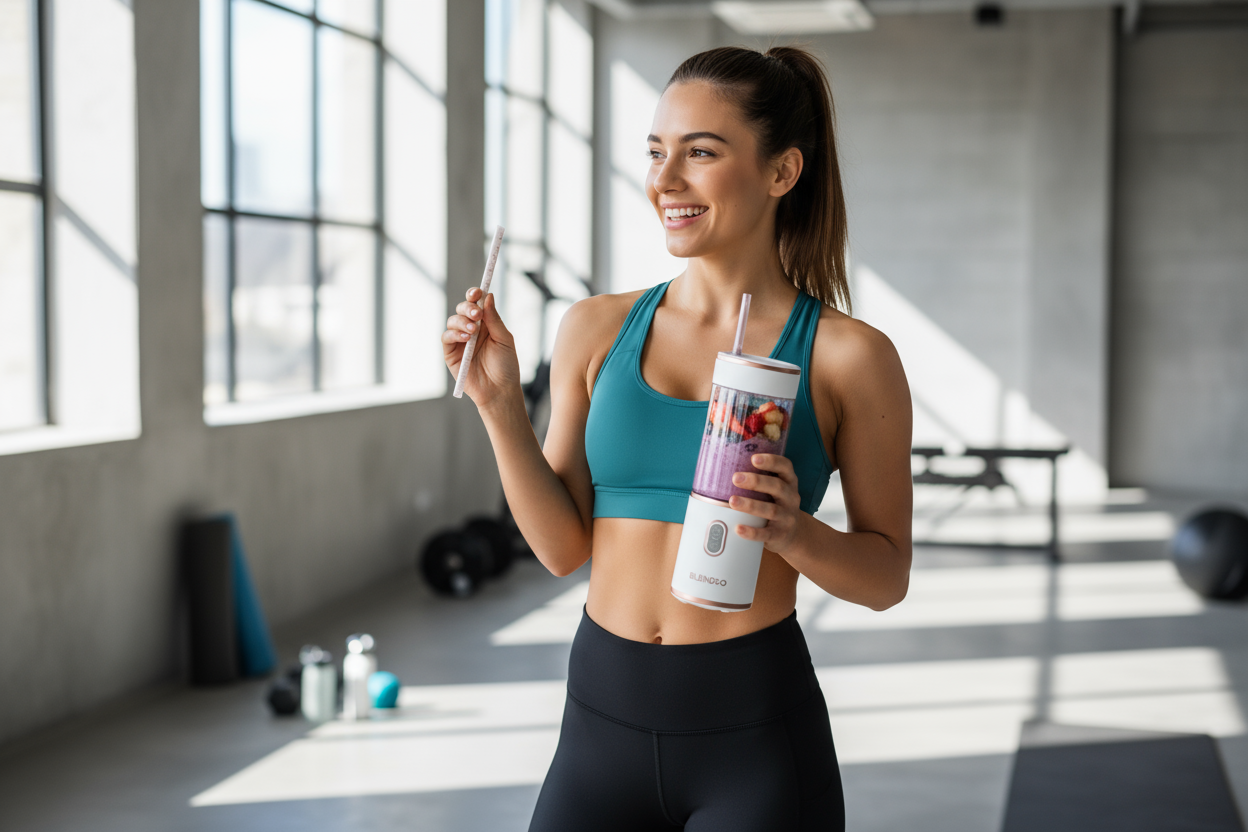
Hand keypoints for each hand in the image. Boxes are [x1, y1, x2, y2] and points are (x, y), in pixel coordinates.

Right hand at [442, 287, 520, 409]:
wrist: (500, 390)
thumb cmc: (506, 366)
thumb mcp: (504, 339)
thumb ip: (494, 319)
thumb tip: (488, 296)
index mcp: (485, 325)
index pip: (476, 304)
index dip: (474, 295)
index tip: (478, 292)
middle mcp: (471, 331)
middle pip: (462, 309)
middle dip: (467, 307)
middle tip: (476, 313)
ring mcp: (460, 342)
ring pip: (453, 321)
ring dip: (462, 321)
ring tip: (473, 330)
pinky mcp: (451, 354)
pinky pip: (446, 338)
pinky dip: (454, 334)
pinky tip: (466, 338)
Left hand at [728, 454, 803, 555]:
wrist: (794, 534)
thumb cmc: (777, 505)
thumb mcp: (775, 490)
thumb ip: (759, 479)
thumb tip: (723, 467)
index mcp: (789, 482)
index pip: (785, 467)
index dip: (771, 461)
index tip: (753, 458)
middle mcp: (791, 498)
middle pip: (777, 486)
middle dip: (756, 481)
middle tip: (736, 478)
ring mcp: (787, 517)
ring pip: (771, 510)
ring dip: (750, 505)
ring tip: (732, 501)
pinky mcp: (780, 534)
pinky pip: (766, 533)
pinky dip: (752, 531)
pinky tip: (738, 528)